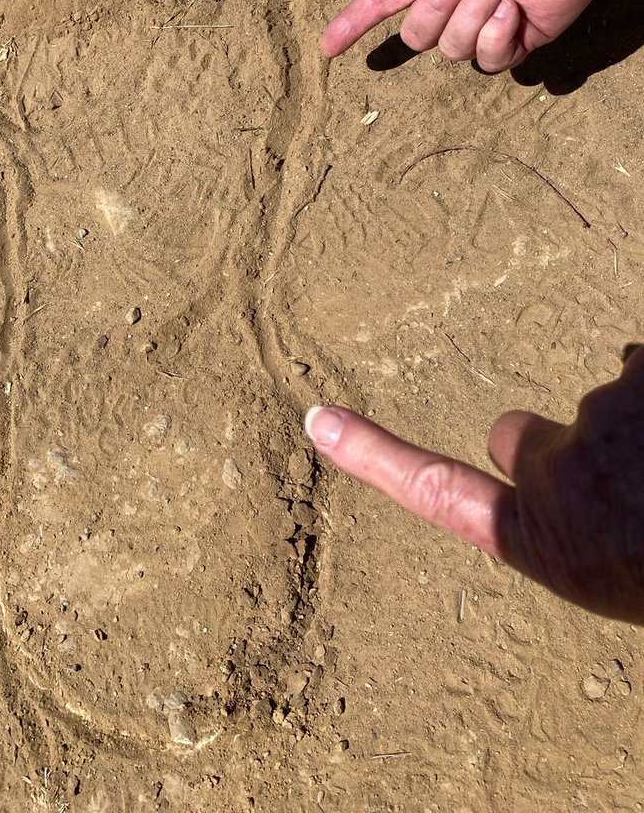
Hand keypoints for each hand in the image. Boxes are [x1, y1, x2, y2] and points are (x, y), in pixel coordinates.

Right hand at [305, 348, 643, 622]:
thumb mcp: (616, 573)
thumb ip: (572, 526)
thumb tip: (534, 453)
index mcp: (541, 540)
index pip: (437, 492)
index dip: (375, 456)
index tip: (320, 421)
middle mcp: (553, 476)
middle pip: (518, 435)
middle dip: (538, 447)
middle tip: (629, 485)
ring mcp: (596, 419)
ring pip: (602, 400)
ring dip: (636, 425)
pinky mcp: (637, 374)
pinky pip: (643, 360)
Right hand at [322, 0, 630, 71]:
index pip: (380, 7)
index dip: (352, 26)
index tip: (327, 47)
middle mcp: (451, 4)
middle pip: (417, 36)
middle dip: (438, 7)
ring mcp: (484, 24)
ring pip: (452, 50)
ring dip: (472, 15)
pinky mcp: (518, 39)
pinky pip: (490, 61)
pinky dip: (497, 34)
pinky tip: (513, 7)